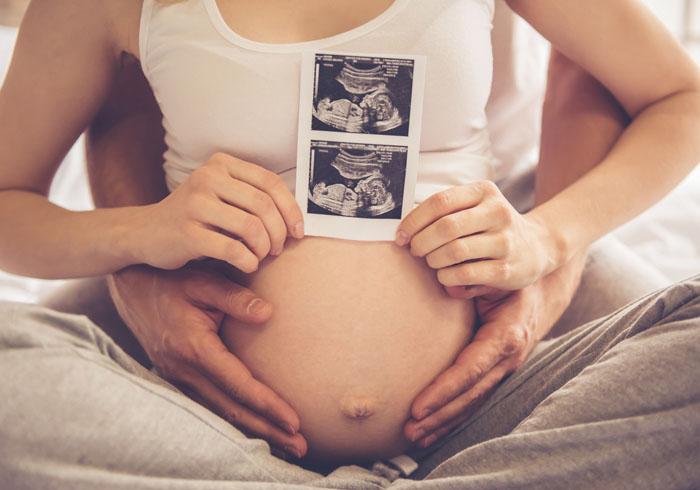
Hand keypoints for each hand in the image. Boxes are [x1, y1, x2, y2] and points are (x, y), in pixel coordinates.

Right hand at [108, 262, 307, 458]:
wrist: (131, 285)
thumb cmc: (171, 279)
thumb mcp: (204, 281)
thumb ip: (237, 298)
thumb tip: (269, 314)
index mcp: (194, 349)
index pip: (238, 385)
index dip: (268, 405)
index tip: (295, 420)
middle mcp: (183, 370)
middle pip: (231, 409)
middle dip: (267, 430)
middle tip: (300, 446)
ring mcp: (177, 376)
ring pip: (219, 411)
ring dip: (254, 429)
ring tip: (285, 442)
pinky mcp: (176, 376)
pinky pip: (208, 404)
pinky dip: (233, 418)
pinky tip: (253, 425)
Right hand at [132, 152, 303, 272]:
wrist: (146, 232)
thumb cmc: (195, 217)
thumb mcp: (222, 196)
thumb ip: (252, 197)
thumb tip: (295, 217)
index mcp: (221, 164)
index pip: (270, 182)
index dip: (291, 209)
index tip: (298, 231)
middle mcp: (207, 178)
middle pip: (264, 205)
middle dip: (278, 232)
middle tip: (278, 249)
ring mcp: (195, 204)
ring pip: (251, 227)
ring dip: (264, 248)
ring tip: (261, 257)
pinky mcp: (188, 232)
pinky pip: (232, 249)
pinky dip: (248, 261)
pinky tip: (247, 265)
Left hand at [395, 182, 559, 293]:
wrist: (538, 247)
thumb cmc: (492, 226)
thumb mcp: (475, 207)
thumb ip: (446, 210)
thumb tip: (403, 226)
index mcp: (484, 192)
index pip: (440, 202)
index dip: (414, 220)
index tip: (401, 235)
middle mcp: (498, 212)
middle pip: (445, 227)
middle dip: (421, 242)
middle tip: (415, 251)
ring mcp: (504, 241)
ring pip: (453, 251)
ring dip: (433, 260)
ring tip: (431, 262)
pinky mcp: (506, 269)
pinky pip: (464, 274)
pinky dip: (446, 276)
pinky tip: (444, 275)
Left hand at [404, 284, 542, 447]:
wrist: (540, 293)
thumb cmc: (510, 282)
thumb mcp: (495, 279)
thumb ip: (473, 284)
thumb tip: (445, 288)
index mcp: (506, 337)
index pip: (470, 370)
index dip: (443, 391)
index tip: (417, 407)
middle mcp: (508, 360)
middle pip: (469, 396)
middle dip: (438, 416)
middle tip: (409, 430)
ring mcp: (504, 372)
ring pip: (472, 404)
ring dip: (443, 424)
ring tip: (414, 438)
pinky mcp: (497, 376)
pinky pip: (474, 401)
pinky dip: (453, 418)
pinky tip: (431, 432)